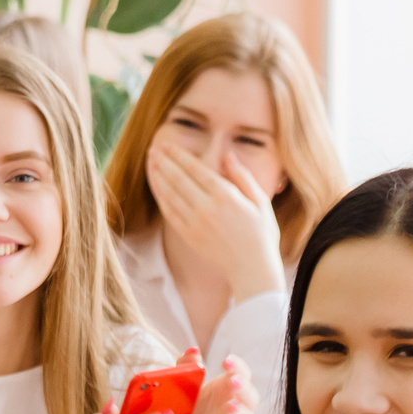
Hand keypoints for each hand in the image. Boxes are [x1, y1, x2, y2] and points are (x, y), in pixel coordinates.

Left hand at [147, 138, 285, 301]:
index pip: (195, 169)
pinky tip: (157, 187)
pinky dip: (161, 198)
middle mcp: (207, 208)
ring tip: (151, 163)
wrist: (252, 269)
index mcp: (226, 196)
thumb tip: (228, 156)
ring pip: (170, 194)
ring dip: (158, 177)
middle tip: (154, 149)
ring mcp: (195, 223)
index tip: (168, 145)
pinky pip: (170, 213)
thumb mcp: (261, 201)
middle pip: (178, 179)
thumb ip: (243, 177)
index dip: (179, 155)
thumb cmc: (261, 234)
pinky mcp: (189, 236)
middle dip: (164, 162)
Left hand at [171, 353, 257, 413]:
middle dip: (244, 390)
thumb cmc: (184, 407)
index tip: (226, 361)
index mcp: (228, 389)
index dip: (239, 367)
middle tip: (233, 382)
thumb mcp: (181, 385)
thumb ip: (187, 368)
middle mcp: (236, 409)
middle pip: (251, 399)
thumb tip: (193, 352)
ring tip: (230, 407)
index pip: (242, 375)